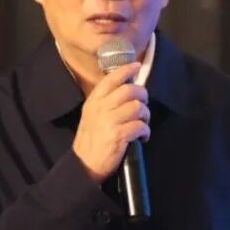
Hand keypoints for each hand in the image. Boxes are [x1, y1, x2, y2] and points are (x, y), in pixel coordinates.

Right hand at [72, 62, 150, 183]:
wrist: (83, 164)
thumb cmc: (90, 140)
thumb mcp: (91, 115)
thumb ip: (105, 102)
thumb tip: (125, 90)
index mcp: (94, 101)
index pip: (111, 79)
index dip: (126, 70)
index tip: (137, 66)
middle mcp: (101, 108)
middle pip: (130, 90)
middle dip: (143, 95)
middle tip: (144, 104)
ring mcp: (110, 121)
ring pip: (138, 107)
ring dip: (146, 115)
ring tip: (143, 123)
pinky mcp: (118, 135)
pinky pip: (140, 126)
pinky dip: (145, 131)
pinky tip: (143, 136)